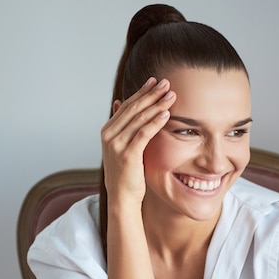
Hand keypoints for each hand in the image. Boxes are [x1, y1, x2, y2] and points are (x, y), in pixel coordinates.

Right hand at [101, 78, 175, 205]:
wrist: (122, 197)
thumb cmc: (125, 173)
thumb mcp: (121, 145)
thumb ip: (121, 125)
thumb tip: (117, 102)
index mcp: (107, 130)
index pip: (126, 106)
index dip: (141, 92)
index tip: (155, 81)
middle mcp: (109, 135)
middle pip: (133, 108)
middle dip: (151, 94)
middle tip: (166, 82)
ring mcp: (116, 145)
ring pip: (139, 118)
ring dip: (156, 105)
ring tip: (171, 95)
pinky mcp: (127, 155)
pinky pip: (143, 134)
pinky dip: (155, 122)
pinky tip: (166, 114)